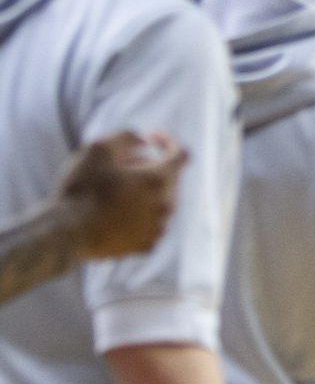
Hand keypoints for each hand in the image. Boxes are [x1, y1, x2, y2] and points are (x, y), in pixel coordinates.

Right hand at [59, 131, 187, 259]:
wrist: (65, 234)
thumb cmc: (81, 188)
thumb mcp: (99, 148)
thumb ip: (127, 136)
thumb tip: (144, 141)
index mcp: (159, 179)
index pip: (181, 154)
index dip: (167, 142)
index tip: (150, 139)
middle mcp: (166, 204)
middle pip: (170, 179)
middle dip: (151, 168)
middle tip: (122, 167)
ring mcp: (157, 228)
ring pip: (161, 202)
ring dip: (146, 193)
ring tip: (118, 192)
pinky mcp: (145, 246)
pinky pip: (152, 225)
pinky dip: (141, 216)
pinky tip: (120, 214)